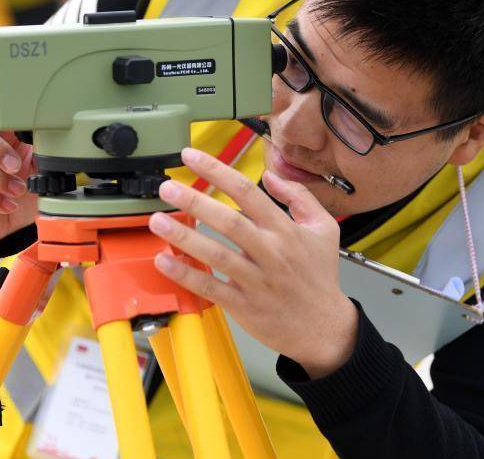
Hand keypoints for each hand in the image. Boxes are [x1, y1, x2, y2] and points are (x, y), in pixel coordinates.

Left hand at [148, 147, 357, 378]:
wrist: (323, 327)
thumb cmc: (319, 276)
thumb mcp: (324, 228)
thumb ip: (299, 196)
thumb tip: (271, 175)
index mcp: (285, 230)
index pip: (247, 192)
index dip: (217, 171)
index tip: (192, 156)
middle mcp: (270, 252)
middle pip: (228, 221)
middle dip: (195, 201)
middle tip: (168, 187)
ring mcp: (255, 280)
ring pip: (216, 254)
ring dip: (184, 237)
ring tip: (158, 221)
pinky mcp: (243, 305)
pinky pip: (210, 288)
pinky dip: (186, 274)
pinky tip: (164, 261)